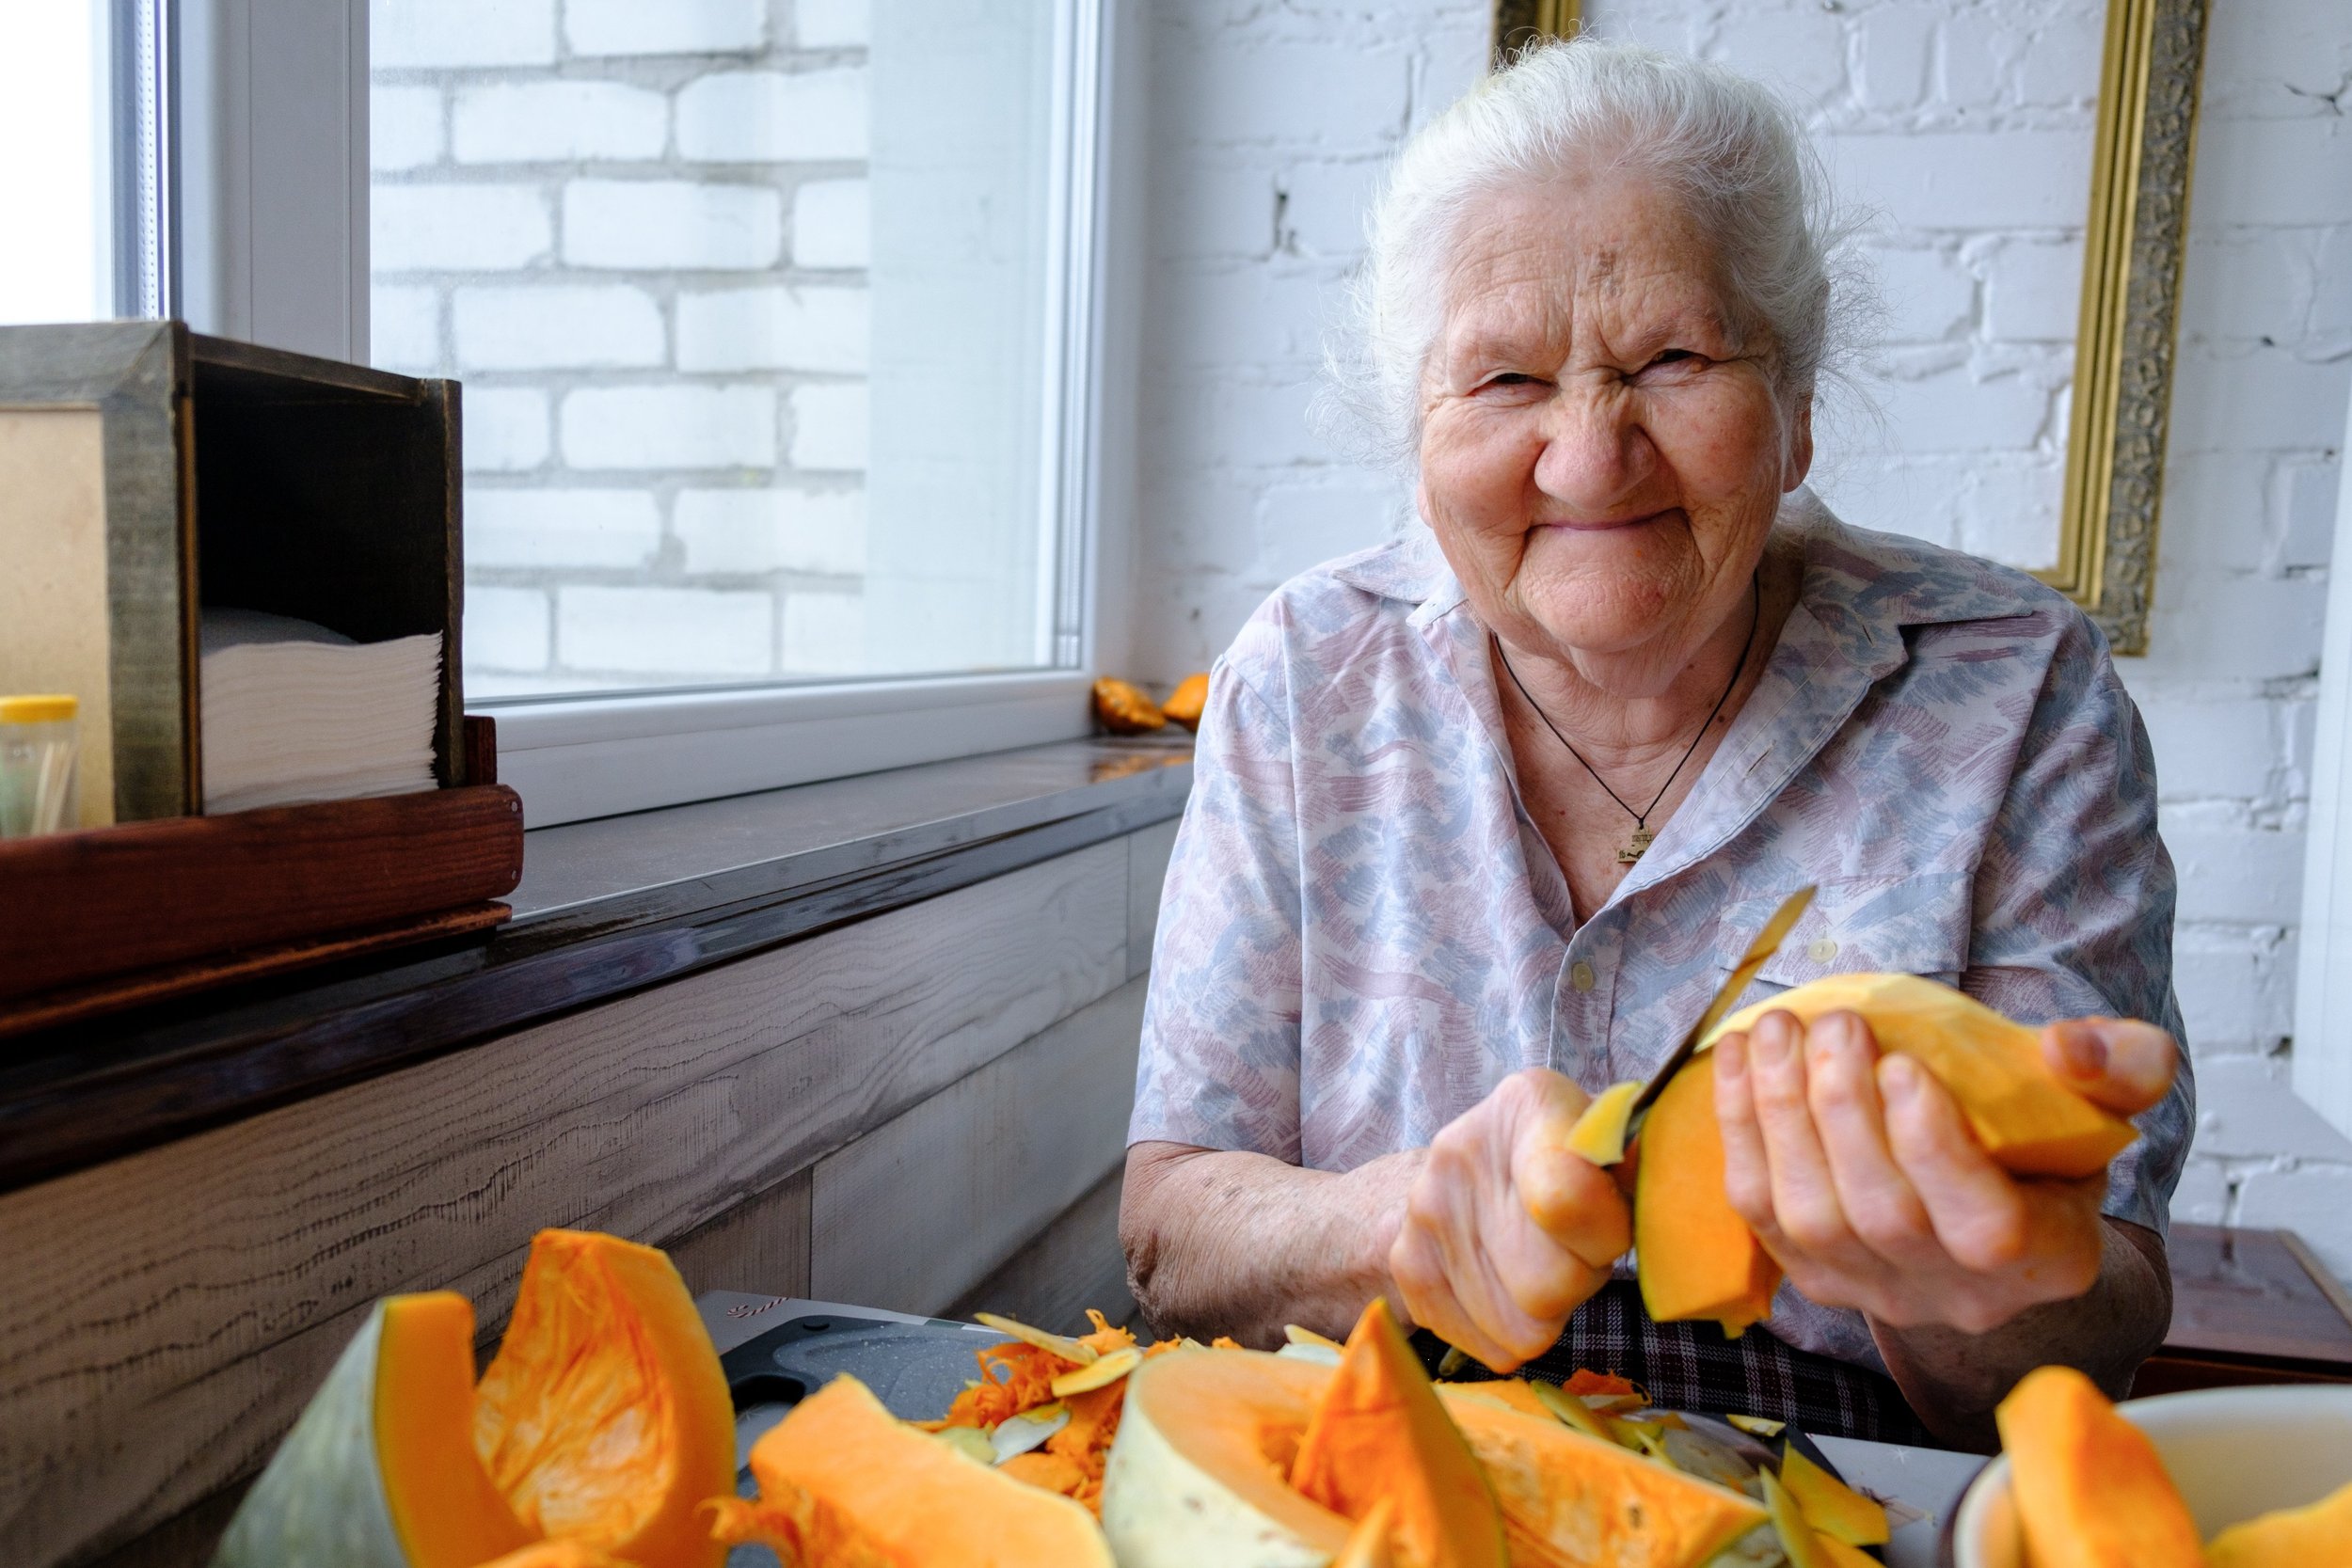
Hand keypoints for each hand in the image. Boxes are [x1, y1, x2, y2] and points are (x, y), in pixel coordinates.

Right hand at [1386, 1068, 1631, 1369]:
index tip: (1612, 1230)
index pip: (1566, 1199)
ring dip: (1548, 1314)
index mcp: (1529, 1104)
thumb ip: (1641, 1167)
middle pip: (1548, 1285)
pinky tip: (1510, 1288)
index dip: (1605, 1236)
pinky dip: (1511, 1333)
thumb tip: (1685, 1200)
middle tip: (1577, 1253)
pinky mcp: (1407, 1265)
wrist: (1462, 1170)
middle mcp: (1461, 1150)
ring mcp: (1424, 1211)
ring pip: (1523, 1329)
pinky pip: (1490, 1348)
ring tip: (1543, 1266)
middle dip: (1579, 1281)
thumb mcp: (1612, 1144)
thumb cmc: (1568, 1159)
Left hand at [1714, 1010, 2176, 1334]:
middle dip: (1844, 1111)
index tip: (1904, 1063)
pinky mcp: (1811, 1275)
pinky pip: (1758, 1212)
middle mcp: (1958, 1297)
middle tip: (1835, 1023)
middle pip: (1882, 1217)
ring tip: (1780, 1030)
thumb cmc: (2052, 1137)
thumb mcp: (2115, 1096)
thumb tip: (2068, 1047)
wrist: (1992, 1199)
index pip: (1985, 1229)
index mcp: (2049, 1259)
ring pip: (1809, 1219)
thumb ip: (2122, 1064)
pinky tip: (1740, 1058)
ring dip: (1780, 1114)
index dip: (1934, 1150)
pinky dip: (1740, 1129)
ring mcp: (1875, 1293)